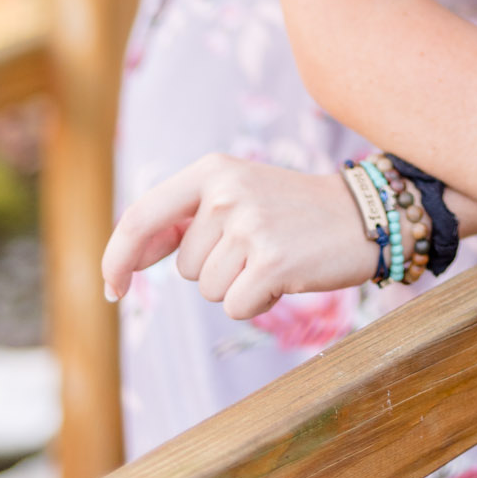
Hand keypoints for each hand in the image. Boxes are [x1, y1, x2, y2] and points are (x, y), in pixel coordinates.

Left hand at [102, 156, 376, 320]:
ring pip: (208, 290)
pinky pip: (234, 308)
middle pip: (183, 267)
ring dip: (239, 285)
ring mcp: (249, 225)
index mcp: (212, 170)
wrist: (363, 216)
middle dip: (215, 269)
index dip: (117, 257)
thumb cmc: (292, 213)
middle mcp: (226, 191)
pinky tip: (287, 275)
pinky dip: (258, 303)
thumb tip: (129, 258)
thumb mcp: (236, 197)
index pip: (141, 217)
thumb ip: (183, 221)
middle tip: (260, 246)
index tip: (113, 289)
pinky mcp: (270, 261)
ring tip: (275, 256)